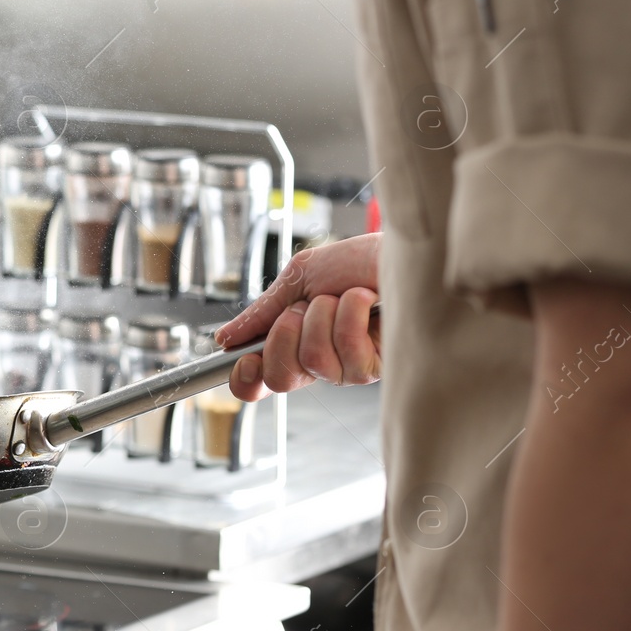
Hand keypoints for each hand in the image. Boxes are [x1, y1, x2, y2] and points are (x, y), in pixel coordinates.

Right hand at [213, 233, 381, 401]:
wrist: (405, 250)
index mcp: (296, 344)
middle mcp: (321, 362)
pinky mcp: (377, 367)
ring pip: (312, 359)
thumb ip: (263, 310)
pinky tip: (367, 301)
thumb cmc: (359, 261)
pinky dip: (351, 314)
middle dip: (283, 333)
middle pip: (279, 377)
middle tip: (305, 306)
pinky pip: (347, 352)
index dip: (246, 377)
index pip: (262, 379)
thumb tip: (226, 338)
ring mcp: (348, 368)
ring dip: (323, 314)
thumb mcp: (299, 278)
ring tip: (344, 295)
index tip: (244, 358)